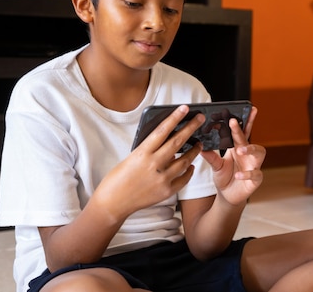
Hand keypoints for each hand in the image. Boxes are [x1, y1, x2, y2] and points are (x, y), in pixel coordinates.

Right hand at [93, 105, 204, 221]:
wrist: (112, 203)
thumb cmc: (118, 178)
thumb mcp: (132, 158)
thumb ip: (149, 151)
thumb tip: (168, 142)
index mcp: (142, 153)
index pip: (162, 131)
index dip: (175, 117)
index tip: (185, 108)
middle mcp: (153, 165)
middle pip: (178, 143)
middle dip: (191, 128)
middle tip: (200, 119)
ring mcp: (161, 179)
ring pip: (185, 161)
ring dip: (194, 151)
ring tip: (199, 144)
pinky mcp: (166, 192)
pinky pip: (183, 179)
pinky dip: (189, 171)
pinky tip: (191, 165)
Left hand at [200, 107, 265, 205]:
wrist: (228, 195)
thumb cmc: (225, 176)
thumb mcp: (215, 165)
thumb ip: (210, 156)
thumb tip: (199, 145)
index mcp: (239, 148)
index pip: (243, 131)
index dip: (246, 120)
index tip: (247, 109)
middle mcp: (248, 155)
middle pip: (250, 138)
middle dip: (243, 130)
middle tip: (233, 123)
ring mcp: (253, 166)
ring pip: (259, 153)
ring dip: (250, 149)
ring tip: (240, 150)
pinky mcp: (255, 180)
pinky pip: (256, 174)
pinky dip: (248, 174)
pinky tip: (239, 175)